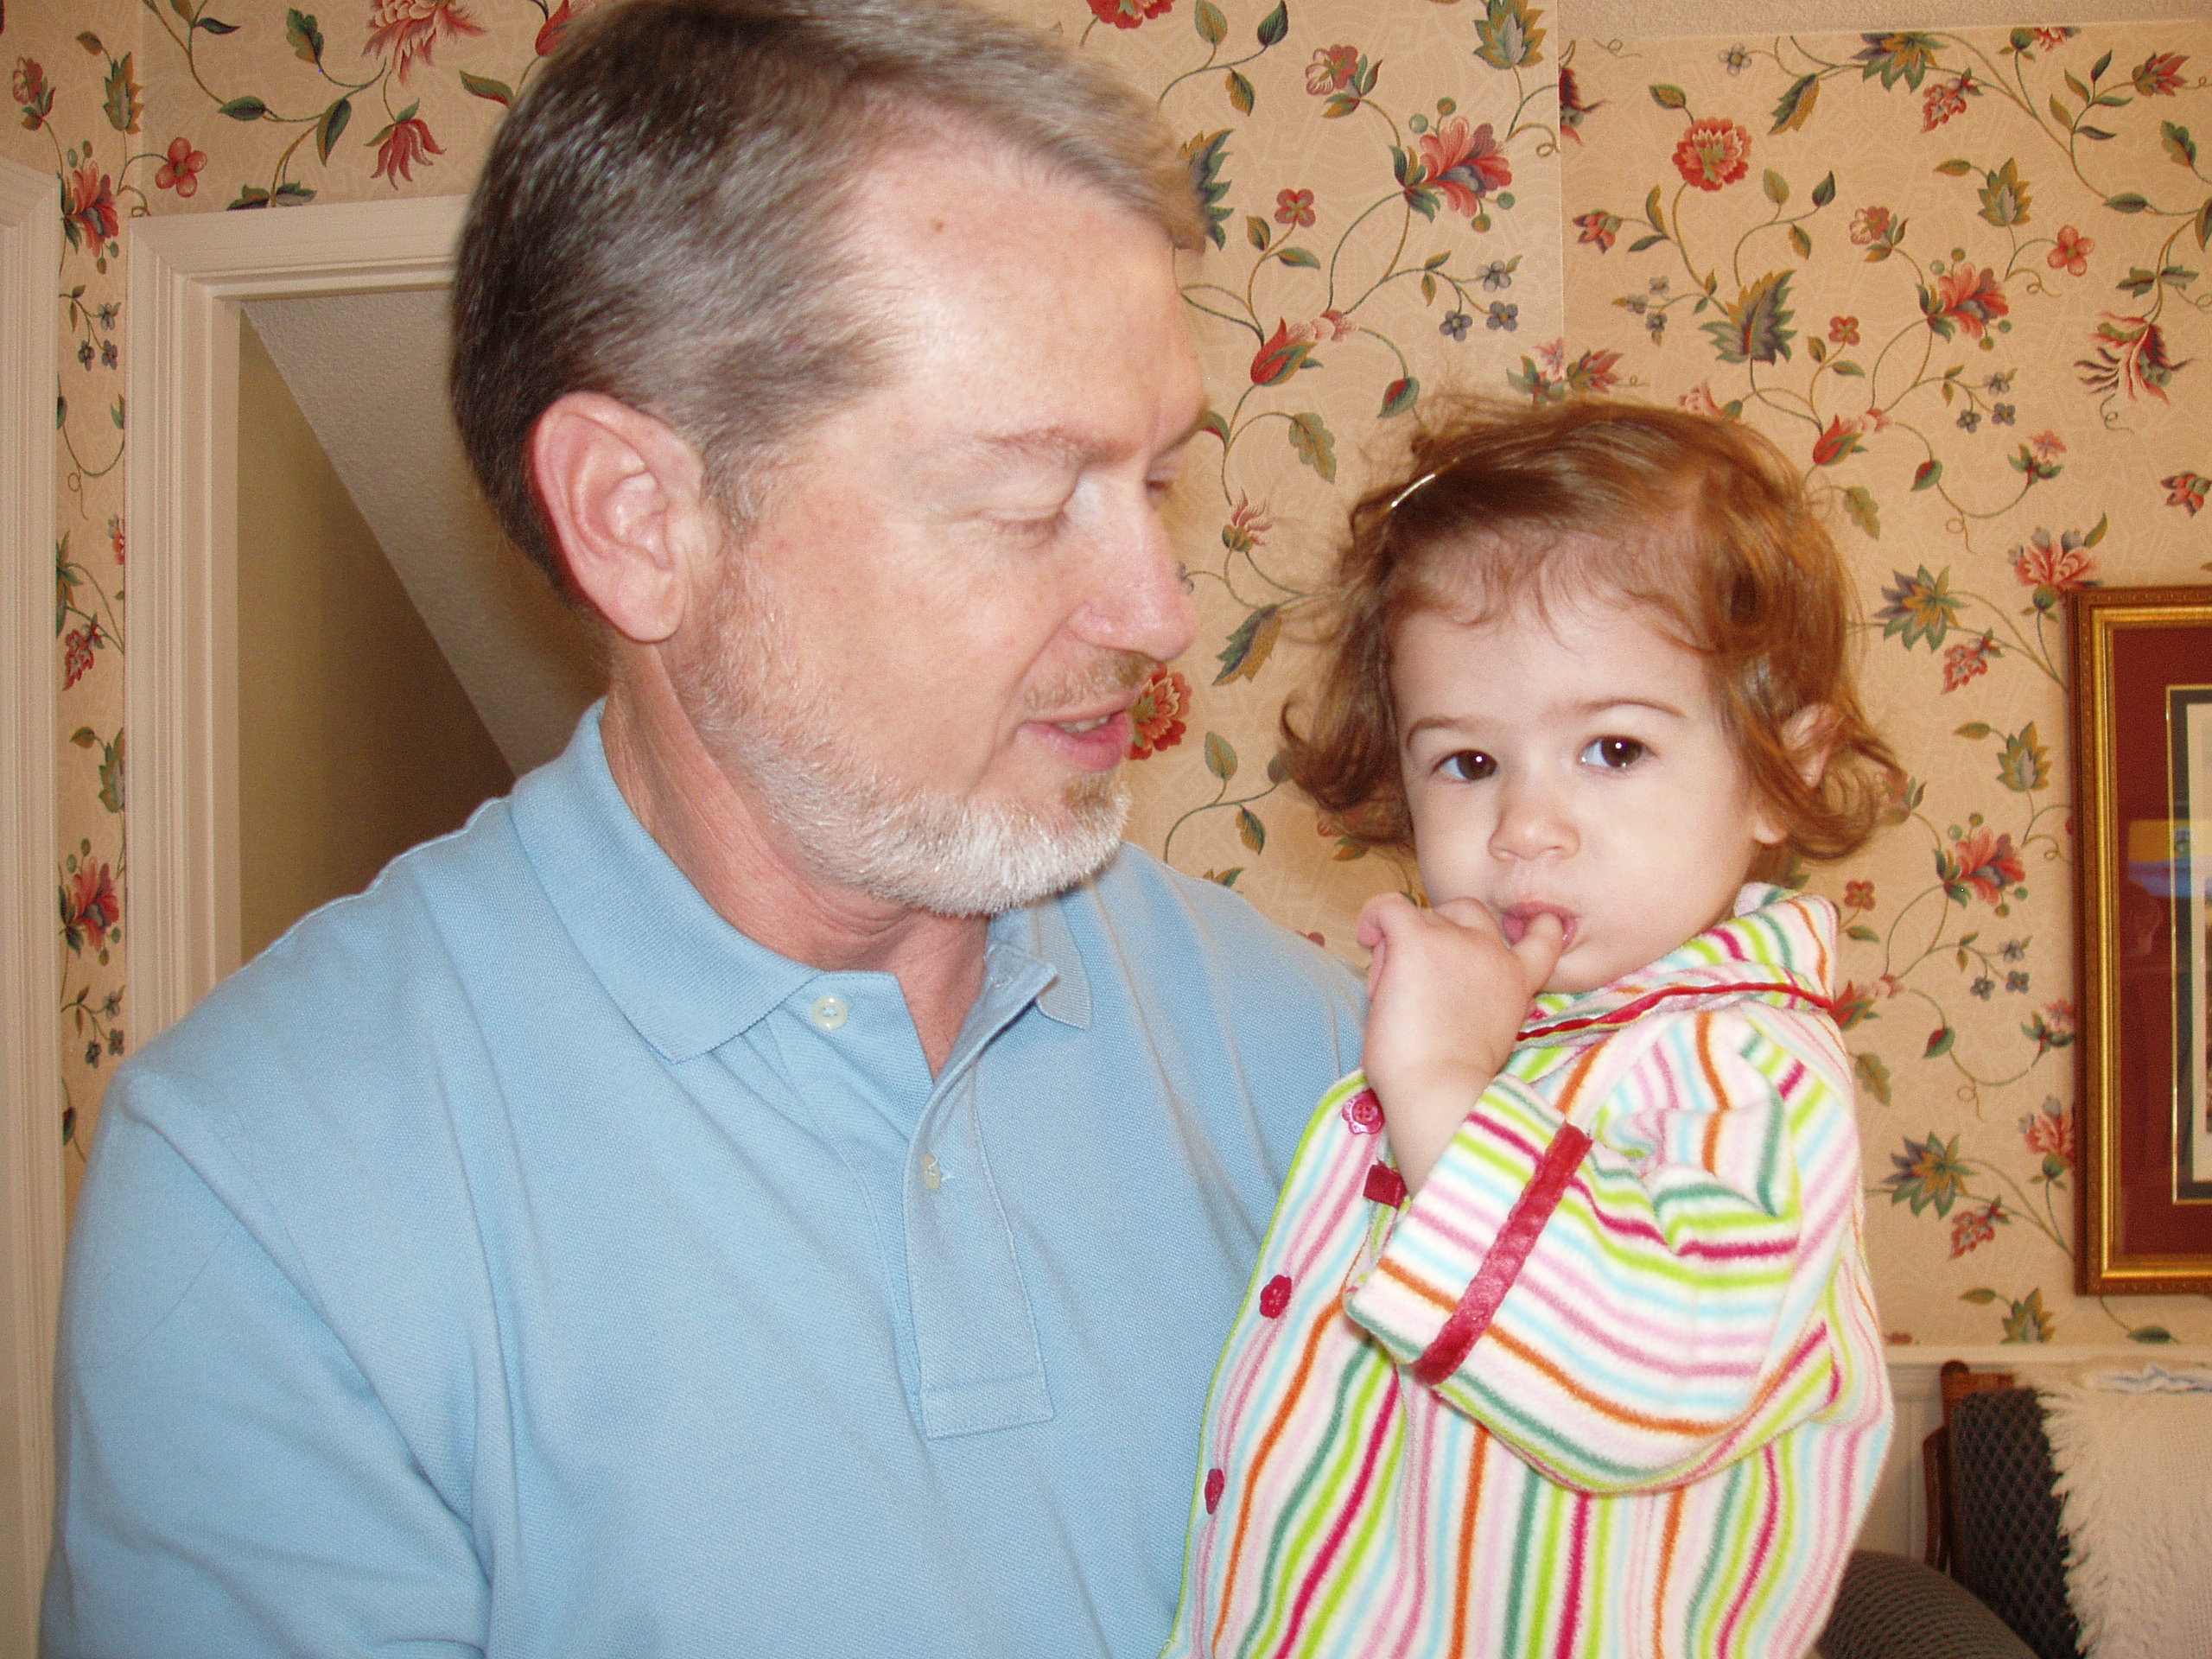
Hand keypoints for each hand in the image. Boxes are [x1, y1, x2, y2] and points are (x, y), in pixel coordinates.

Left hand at [1355, 894, 1563, 1192]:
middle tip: (1418, 972)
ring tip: (1391, 991)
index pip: (1542, 939)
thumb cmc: (1452, 1082)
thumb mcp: (1487, 1037)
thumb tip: (1443, 991)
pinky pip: (1389, 907)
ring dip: (1401, 947)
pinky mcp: (1417, 940)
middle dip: (1440, 930)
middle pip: (1466, 913)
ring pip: (1420, 918)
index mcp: (1516, 983)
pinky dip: (1374, 917)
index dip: (1531, 926)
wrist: (1440, 1091)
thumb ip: (1480, 1003)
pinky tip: (1365, 937)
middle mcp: (1492, 954)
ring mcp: (1456, 942)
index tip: (1515, 928)